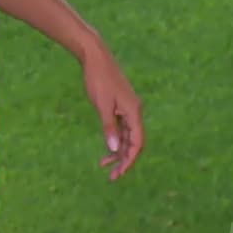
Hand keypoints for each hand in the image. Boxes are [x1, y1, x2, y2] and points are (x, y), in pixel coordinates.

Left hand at [81, 44, 142, 179]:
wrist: (95, 56)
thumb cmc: (98, 79)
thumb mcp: (102, 105)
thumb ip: (108, 128)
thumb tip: (114, 149)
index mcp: (133, 112)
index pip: (137, 143)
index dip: (129, 160)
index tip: (119, 173)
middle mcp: (134, 111)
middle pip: (133, 142)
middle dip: (124, 160)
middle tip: (112, 176)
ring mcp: (127, 108)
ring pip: (127, 136)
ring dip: (118, 151)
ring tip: (104, 164)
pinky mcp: (120, 105)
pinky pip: (121, 128)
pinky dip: (115, 139)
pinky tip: (106, 147)